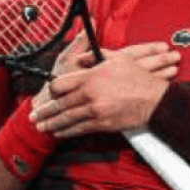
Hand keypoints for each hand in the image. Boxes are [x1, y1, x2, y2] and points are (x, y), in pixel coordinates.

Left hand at [32, 41, 180, 137]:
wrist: (155, 100)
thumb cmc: (138, 78)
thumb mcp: (117, 59)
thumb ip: (95, 57)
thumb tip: (82, 57)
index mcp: (91, 77)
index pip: (61, 84)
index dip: (51, 89)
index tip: (47, 92)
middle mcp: (90, 95)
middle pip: (60, 104)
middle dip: (45, 111)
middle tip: (33, 115)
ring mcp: (96, 111)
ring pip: (67, 119)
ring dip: (52, 124)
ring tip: (41, 127)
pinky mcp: (103, 124)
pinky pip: (80, 129)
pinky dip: (67, 131)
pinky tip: (60, 132)